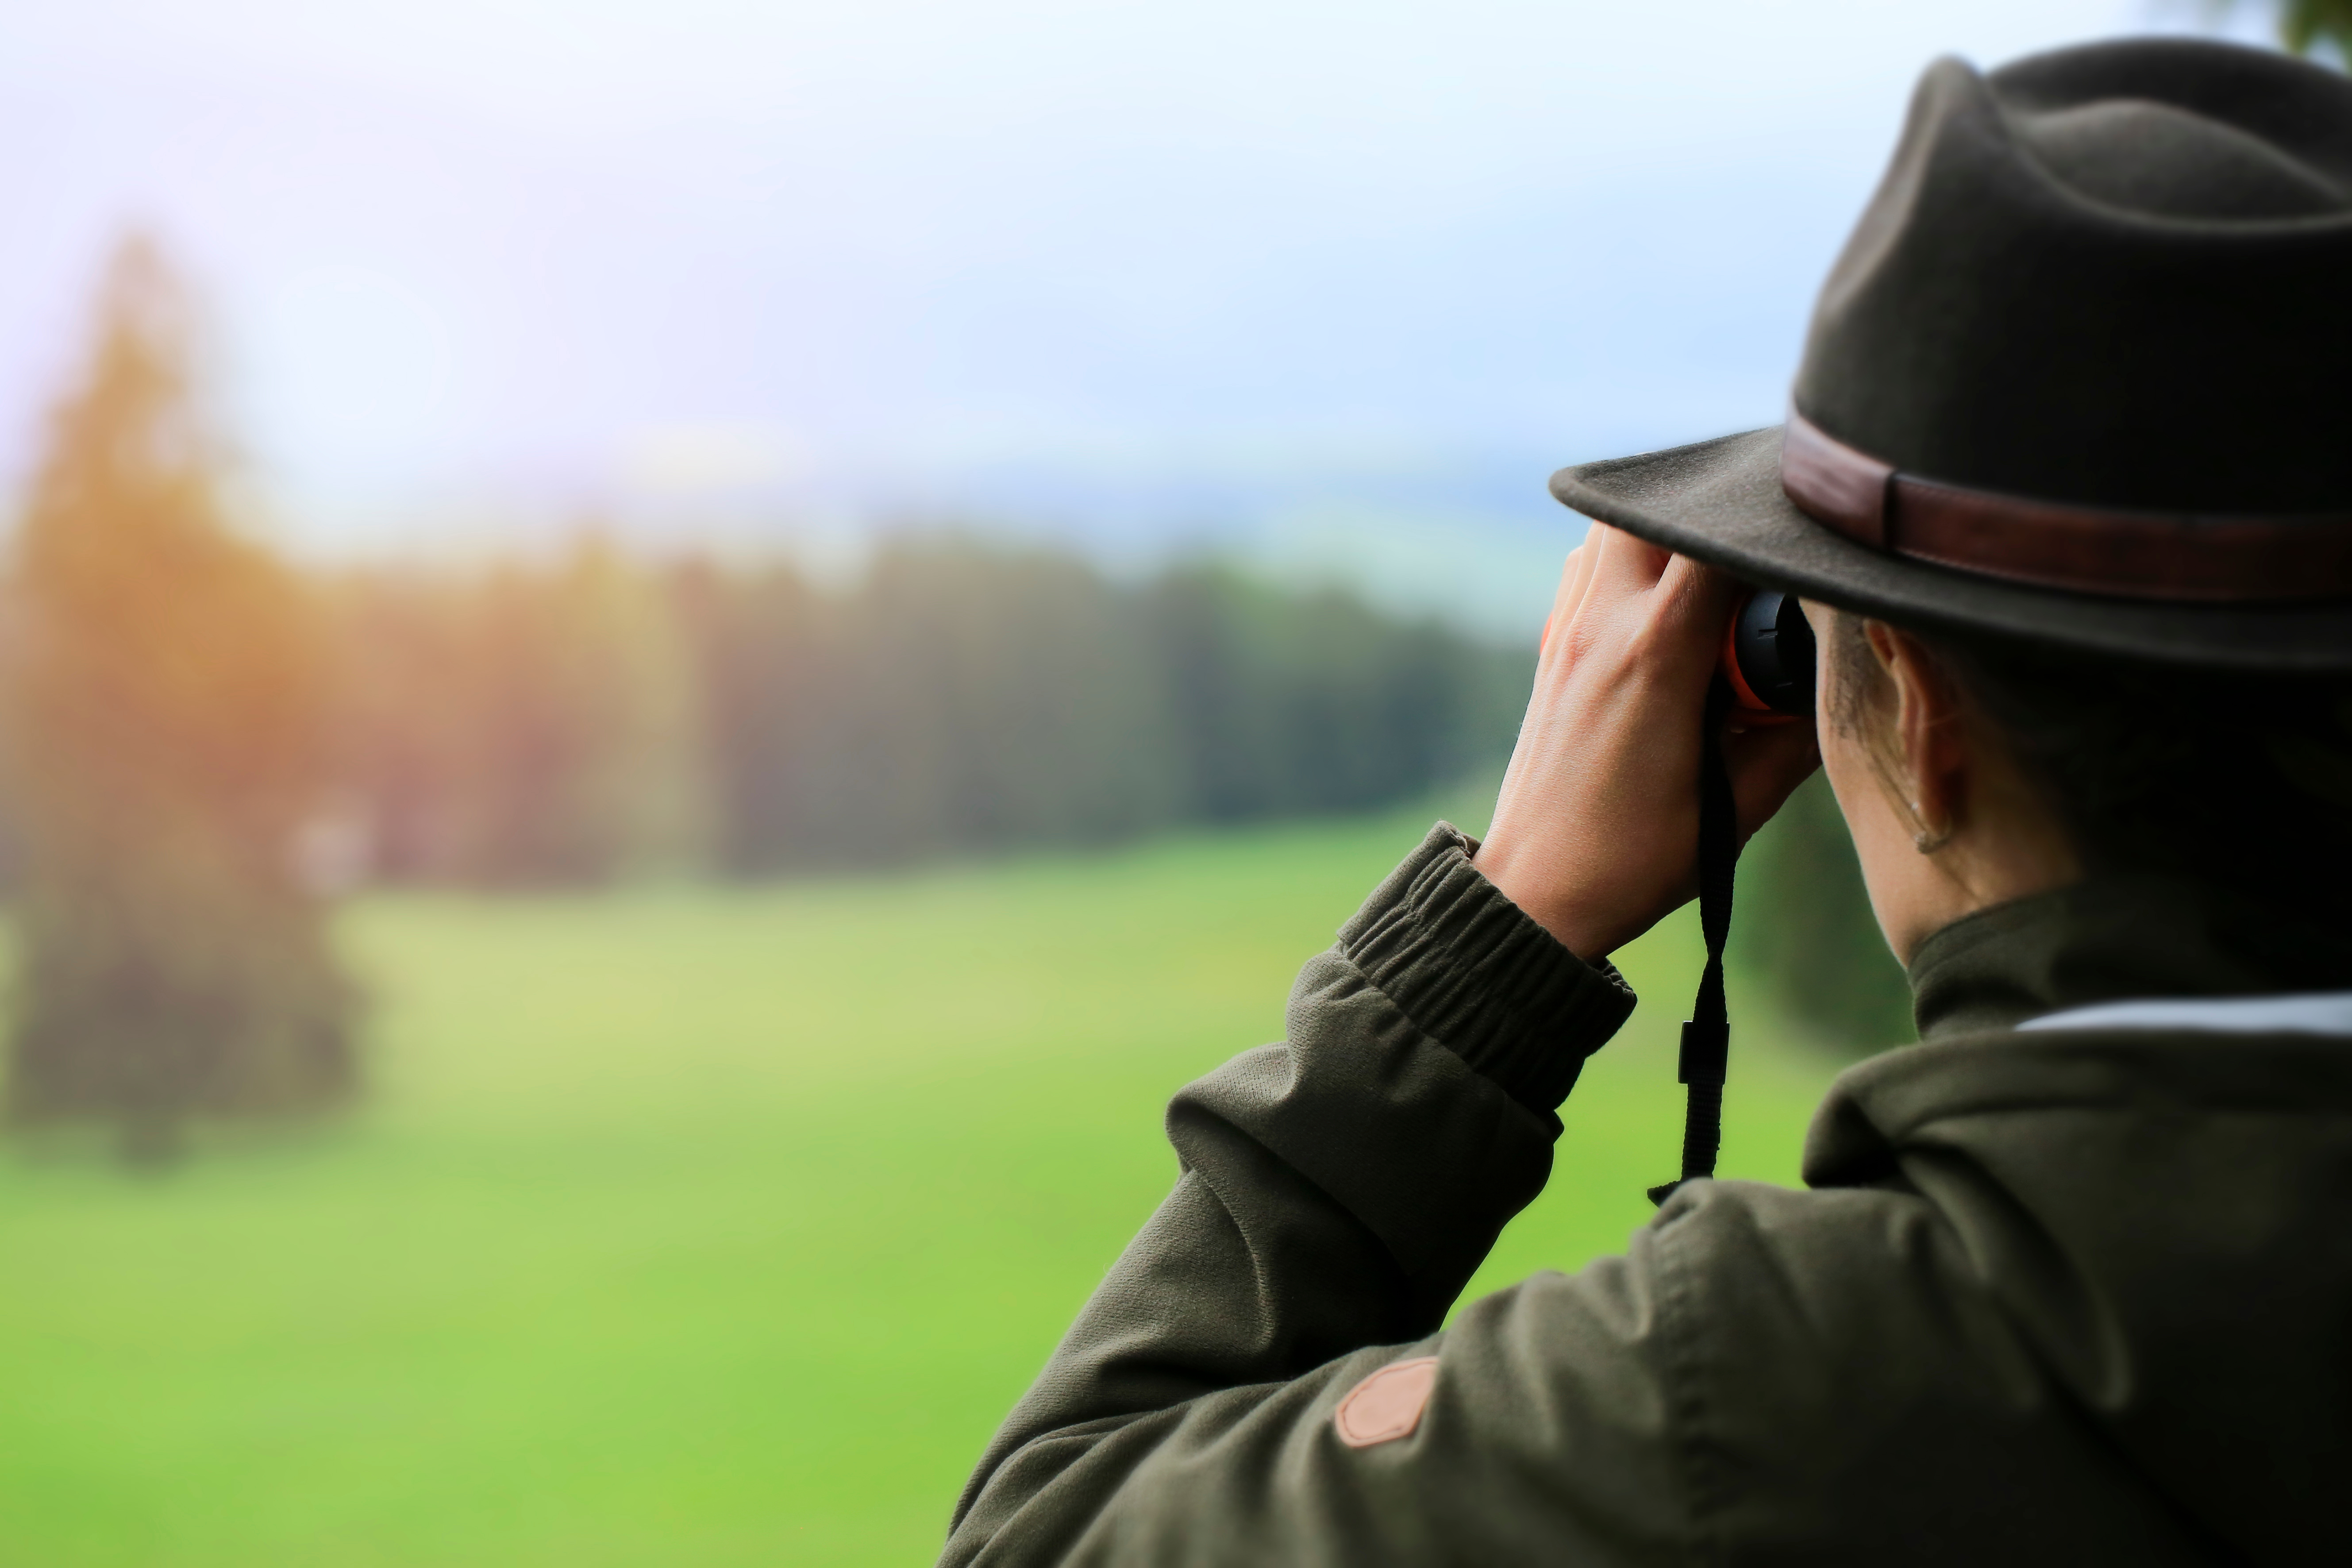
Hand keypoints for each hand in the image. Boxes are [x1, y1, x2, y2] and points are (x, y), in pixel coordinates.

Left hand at [1471, 525, 1819, 959]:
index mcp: (1655, 653)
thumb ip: (1799, 731)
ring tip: (1719, 574)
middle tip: (1757, 554)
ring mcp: (1566, 631)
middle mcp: (1602, 624)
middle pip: (1651, 511)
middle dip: (1710, 516)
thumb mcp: (1744, 801)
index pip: (1716, 540)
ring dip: (1666, 534)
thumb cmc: (1638, 858)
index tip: (1808, 533)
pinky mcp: (1551, 648)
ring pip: (1612, 529)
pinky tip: (1671, 600)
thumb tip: (1843, 674)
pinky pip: (1588, 567)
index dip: (1767, 524)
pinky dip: (1631, 561)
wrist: (1539, 893)